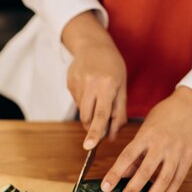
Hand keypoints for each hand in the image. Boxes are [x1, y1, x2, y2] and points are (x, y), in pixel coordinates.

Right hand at [62, 12, 127, 146]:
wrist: (93, 45)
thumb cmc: (113, 66)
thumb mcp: (122, 87)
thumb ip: (119, 113)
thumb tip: (111, 137)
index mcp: (107, 85)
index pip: (101, 114)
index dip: (96, 131)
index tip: (89, 146)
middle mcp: (90, 84)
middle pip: (87, 117)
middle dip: (92, 126)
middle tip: (100, 124)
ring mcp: (77, 83)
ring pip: (81, 111)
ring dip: (89, 112)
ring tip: (97, 96)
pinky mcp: (69, 83)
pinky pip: (76, 101)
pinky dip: (84, 101)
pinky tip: (89, 87)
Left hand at [101, 87, 191, 191]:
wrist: (190, 105)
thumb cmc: (163, 116)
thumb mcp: (145, 129)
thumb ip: (136, 152)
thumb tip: (124, 174)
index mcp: (146, 135)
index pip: (127, 156)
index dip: (115, 173)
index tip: (105, 187)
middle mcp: (161, 144)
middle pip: (145, 172)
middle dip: (131, 190)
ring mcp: (176, 152)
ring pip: (163, 179)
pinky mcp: (188, 158)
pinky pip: (177, 180)